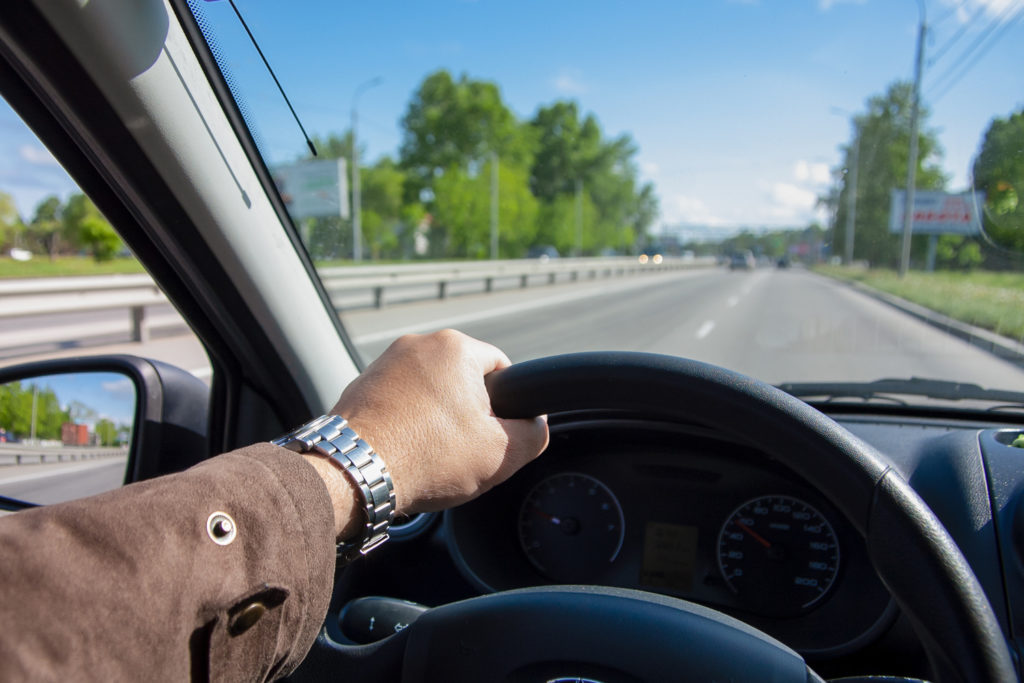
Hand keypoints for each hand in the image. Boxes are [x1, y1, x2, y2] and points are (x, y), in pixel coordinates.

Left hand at [330, 330, 548, 514]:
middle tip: (463, 450)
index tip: (495, 436)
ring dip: (437, 418)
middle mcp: (418, 344)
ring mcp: (385, 363)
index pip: (502, 369)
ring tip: (431, 453)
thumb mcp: (501, 454)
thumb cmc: (426, 459)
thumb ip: (534, 434)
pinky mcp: (361, 384)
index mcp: (456, 348)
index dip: (506, 407)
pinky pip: (400, 400)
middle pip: (464, 379)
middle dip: (468, 413)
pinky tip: (407, 451)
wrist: (354, 474)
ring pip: (430, 390)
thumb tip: (535, 425)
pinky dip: (408, 422)